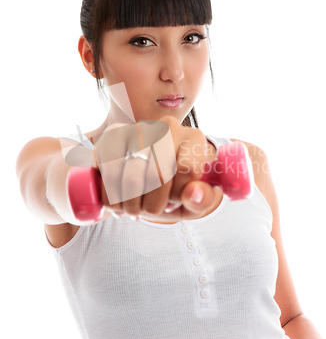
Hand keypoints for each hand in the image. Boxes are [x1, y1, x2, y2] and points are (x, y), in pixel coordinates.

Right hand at [93, 116, 217, 221]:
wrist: (147, 177)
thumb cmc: (174, 190)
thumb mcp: (194, 200)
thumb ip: (203, 200)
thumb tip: (194, 195)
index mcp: (193, 138)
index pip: (187, 171)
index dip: (178, 196)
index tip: (173, 203)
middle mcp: (168, 126)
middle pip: (158, 175)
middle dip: (152, 204)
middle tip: (150, 211)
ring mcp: (139, 127)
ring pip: (132, 176)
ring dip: (130, 204)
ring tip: (134, 210)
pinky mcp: (114, 133)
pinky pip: (109, 171)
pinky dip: (111, 194)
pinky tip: (118, 201)